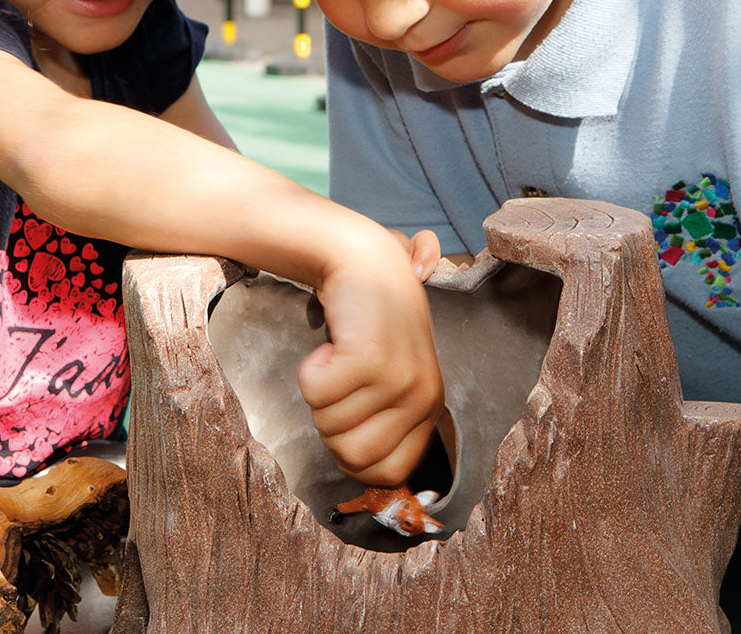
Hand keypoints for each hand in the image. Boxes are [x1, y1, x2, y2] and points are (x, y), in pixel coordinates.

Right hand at [297, 236, 444, 485]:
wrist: (363, 258)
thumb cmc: (369, 319)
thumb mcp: (391, 375)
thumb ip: (384, 424)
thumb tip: (369, 483)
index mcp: (430, 407)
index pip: (389, 474)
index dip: (353, 456)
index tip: (346, 418)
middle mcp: (422, 396)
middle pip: (353, 458)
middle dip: (330, 422)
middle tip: (341, 379)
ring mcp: (398, 378)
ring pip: (328, 424)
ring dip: (320, 390)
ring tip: (339, 354)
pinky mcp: (370, 358)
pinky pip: (315, 392)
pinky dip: (310, 369)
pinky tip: (332, 342)